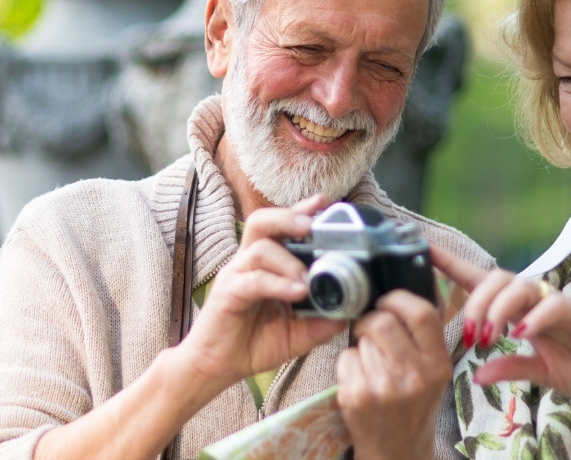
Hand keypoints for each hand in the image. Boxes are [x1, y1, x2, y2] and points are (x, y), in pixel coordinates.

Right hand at [176, 195, 347, 390]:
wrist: (217, 367)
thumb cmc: (253, 344)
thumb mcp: (297, 334)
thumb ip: (322, 321)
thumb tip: (352, 312)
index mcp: (266, 265)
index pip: (281, 227)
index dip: (301, 210)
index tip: (324, 202)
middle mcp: (248, 263)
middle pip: (262, 221)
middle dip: (288, 217)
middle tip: (311, 225)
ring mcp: (235, 276)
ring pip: (259, 248)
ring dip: (288, 259)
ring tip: (307, 278)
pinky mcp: (227, 294)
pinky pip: (253, 280)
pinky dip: (277, 283)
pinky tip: (296, 292)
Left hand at [337, 290, 450, 458]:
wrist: (397, 450)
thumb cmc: (413, 407)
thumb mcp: (433, 374)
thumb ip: (425, 338)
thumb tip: (407, 290)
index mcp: (438, 364)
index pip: (422, 313)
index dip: (399, 298)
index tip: (387, 301)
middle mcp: (414, 375)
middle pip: (383, 321)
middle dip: (370, 320)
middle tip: (369, 331)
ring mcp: (383, 386)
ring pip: (360, 339)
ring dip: (360, 345)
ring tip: (370, 365)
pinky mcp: (357, 396)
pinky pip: (344, 358)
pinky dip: (346, 364)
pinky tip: (358, 380)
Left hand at [432, 246, 570, 404]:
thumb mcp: (538, 372)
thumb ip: (508, 368)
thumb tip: (477, 375)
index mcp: (518, 310)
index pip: (481, 281)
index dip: (453, 265)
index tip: (425, 251)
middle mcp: (534, 299)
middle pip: (496, 279)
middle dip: (477, 303)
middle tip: (473, 335)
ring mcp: (557, 301)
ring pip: (520, 286)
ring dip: (499, 309)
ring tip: (491, 335)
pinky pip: (553, 304)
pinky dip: (535, 317)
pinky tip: (522, 332)